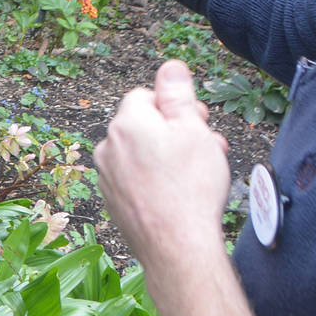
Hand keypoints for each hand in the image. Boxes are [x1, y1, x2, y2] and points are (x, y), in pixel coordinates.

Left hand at [93, 60, 231, 277]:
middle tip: (207, 147)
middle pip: (144, 126)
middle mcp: (108, 148)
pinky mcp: (114, 203)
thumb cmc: (190, 187)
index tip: (198, 124)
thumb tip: (170, 67)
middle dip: (175, 132)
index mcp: (126, 124)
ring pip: (141, 155)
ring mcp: (108, 178)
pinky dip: (154, 182)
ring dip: (167, 157)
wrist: (177, 248)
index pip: (144, 96)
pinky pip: (135, 180)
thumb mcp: (192, 128)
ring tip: (198, 174)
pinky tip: (178, 196)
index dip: (174, 107)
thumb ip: (178, 94)